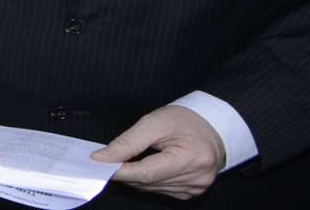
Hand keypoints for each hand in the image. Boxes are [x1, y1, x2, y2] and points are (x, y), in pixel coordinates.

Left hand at [92, 104, 224, 200]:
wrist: (212, 126)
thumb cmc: (185, 121)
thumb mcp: (154, 122)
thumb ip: (128, 142)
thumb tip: (103, 157)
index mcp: (192, 158)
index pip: (147, 172)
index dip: (120, 170)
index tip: (98, 164)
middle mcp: (197, 178)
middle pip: (148, 182)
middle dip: (124, 173)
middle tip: (104, 161)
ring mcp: (196, 187)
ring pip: (152, 188)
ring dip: (134, 177)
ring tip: (125, 160)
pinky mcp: (192, 191)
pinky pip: (161, 189)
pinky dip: (147, 180)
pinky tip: (144, 166)